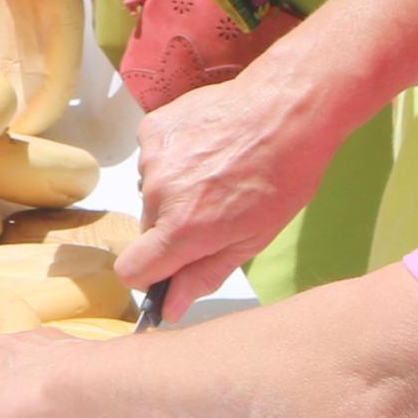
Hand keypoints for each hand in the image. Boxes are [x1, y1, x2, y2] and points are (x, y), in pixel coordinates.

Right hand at [115, 63, 346, 313]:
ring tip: (218, 171)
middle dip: (174, 227)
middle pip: (148, 229)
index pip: (131, 270)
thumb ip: (204, 275)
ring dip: (175, 189)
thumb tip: (169, 308)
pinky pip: (153, 158)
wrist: (286, 109)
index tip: (172, 266)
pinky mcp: (152, 128)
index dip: (150, 274)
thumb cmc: (282, 176)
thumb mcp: (253, 239)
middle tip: (217, 206)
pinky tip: (207, 147)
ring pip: (152, 191)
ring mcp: (151, 156)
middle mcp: (158, 193)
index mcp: (183, 228)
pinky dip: (174, 158)